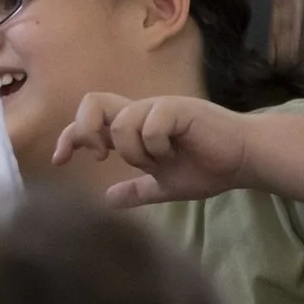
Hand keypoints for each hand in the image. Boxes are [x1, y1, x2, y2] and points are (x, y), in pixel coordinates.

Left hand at [54, 93, 253, 206]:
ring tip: (157, 161)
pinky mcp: (180, 109)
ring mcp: (161, 108)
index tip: (59, 160)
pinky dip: (155, 145)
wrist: (244, 160)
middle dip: (85, 130)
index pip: (90, 120)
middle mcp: (143, 112)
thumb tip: (108, 200)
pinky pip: (151, 123)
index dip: (69, 137)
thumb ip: (137, 190)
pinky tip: (171, 153)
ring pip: (122, 122)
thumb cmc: (209, 168)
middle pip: (93, 102)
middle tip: (99, 155)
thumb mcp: (165, 186)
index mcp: (136, 127)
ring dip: (133, 150)